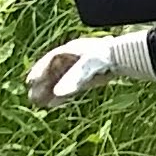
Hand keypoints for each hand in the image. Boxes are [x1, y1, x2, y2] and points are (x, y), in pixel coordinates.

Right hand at [26, 29, 154, 105]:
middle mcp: (73, 58)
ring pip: (60, 81)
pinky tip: (54, 104)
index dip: (39, 71)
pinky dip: (61, 96)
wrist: (126, 58)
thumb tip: (57, 94)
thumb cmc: (106, 58)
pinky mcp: (87, 78)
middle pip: (53, 72)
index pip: (50, 60)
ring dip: (49, 92)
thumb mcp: (88, 68)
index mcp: (70, 50)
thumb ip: (73, 80)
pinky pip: (70, 87)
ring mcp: (80, 68)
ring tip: (38, 104)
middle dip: (42, 85)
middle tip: (31, 97)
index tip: (30, 81)